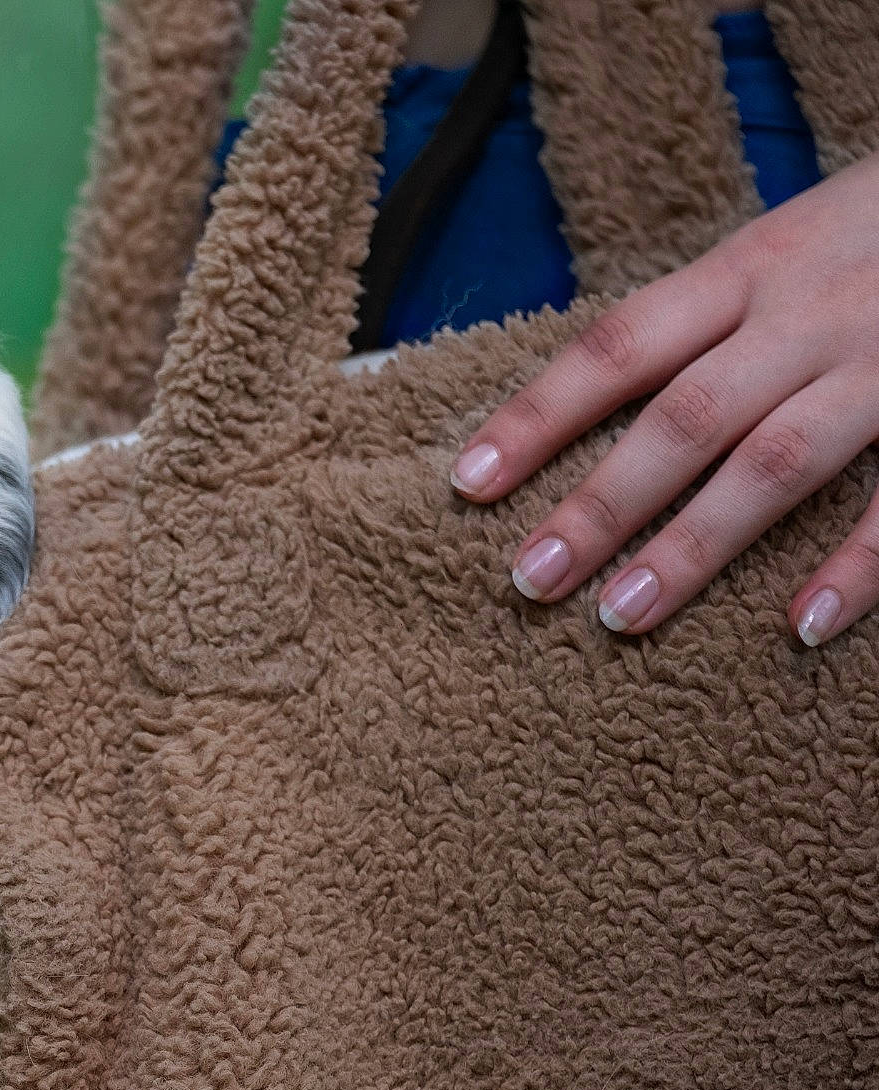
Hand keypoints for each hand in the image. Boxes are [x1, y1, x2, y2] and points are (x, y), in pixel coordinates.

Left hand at [450, 151, 878, 645]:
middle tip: (527, 580)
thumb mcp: (790, 244)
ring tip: (620, 617)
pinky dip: (857, 564)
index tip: (468, 481)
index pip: (619, 344)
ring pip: (777, 460)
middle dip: (601, 503)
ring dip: (695, 545)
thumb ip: (711, 317)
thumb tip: (595, 399)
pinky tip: (800, 626)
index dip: (539, 412)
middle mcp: (811, 313)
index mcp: (753, 269)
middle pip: (684, 415)